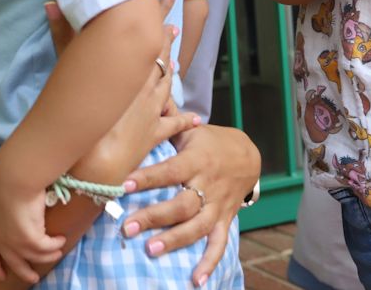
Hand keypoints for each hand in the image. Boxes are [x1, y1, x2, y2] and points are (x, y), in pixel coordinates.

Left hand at [0, 169, 64, 282]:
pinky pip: (47, 247)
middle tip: (33, 278)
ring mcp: (15, 243)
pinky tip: (61, 239)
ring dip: (48, 256)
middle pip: (13, 263)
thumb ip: (1, 206)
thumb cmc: (4, 179)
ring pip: (35, 257)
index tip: (0, 276)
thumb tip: (10, 204)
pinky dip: (55, 244)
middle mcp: (0, 240)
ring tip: (57, 252)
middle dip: (24, 272)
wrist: (13, 179)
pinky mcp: (31, 241)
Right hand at [60, 0, 199, 194]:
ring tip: (180, 53)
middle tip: (178, 15)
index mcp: (130, 69)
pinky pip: (172, 125)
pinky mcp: (153, 134)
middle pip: (160, 54)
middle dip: (167, 33)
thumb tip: (49, 4)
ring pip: (167, 84)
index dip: (159, 11)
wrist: (94, 164)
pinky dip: (184, 120)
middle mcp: (145, 86)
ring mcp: (152, 110)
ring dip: (173, 67)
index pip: (148, 33)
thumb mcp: (69, 73)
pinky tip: (195, 118)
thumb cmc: (82, 117)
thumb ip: (63, 37)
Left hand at [120, 125, 260, 285]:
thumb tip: (142, 99)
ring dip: (175, 240)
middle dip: (154, 216)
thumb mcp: (189, 130)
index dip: (148, 178)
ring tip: (151, 250)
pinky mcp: (225, 220)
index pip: (169, 171)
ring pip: (197, 226)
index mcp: (196, 160)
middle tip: (127, 227)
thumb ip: (166, 122)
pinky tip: (196, 280)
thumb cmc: (208, 141)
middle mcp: (207, 185)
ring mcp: (217, 206)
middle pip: (182, 204)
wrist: (247, 156)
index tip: (124, 184)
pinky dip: (209, 263)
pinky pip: (219, 244)